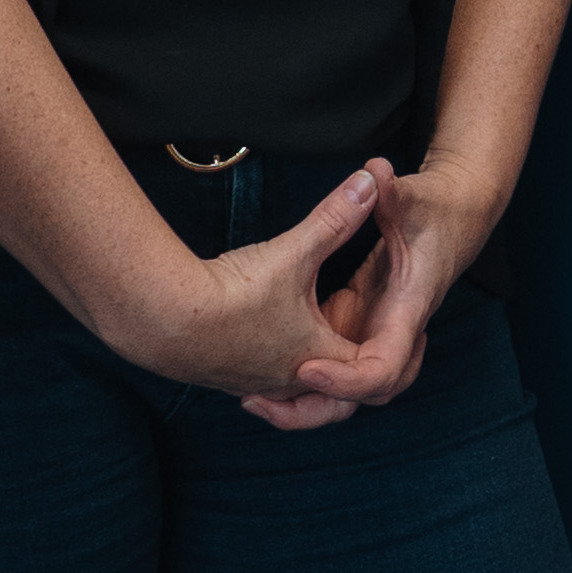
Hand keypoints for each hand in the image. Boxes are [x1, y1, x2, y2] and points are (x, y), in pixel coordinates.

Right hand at [91, 159, 397, 423]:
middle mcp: (291, 381)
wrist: (163, 320)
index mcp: (320, 358)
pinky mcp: (226, 375)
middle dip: (356, 370)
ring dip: (313, 369)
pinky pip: (266, 381)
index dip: (392, 348)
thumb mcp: (293, 251)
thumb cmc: (231, 294)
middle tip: (371, 347)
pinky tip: (270, 342)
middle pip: (338, 391)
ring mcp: (256, 382)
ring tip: (321, 345)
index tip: (408, 331)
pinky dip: (280, 367)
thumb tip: (372, 181)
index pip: (372, 369)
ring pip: (298, 389)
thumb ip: (335, 217)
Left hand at [273, 155, 506, 424]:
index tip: (307, 369)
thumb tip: (375, 171)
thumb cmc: (441, 210)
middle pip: (360, 396)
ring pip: (345, 387)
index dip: (347, 378)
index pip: (384, 368)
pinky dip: (304, 375)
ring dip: (303, 400)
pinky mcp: (358, 319)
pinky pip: (333, 363)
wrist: (463, 216)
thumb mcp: (414, 199)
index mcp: (407, 310)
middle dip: (311, 410)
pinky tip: (261, 371)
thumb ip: (391, 192)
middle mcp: (392, 330)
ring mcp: (374, 328)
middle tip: (256, 400)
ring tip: (251, 398)